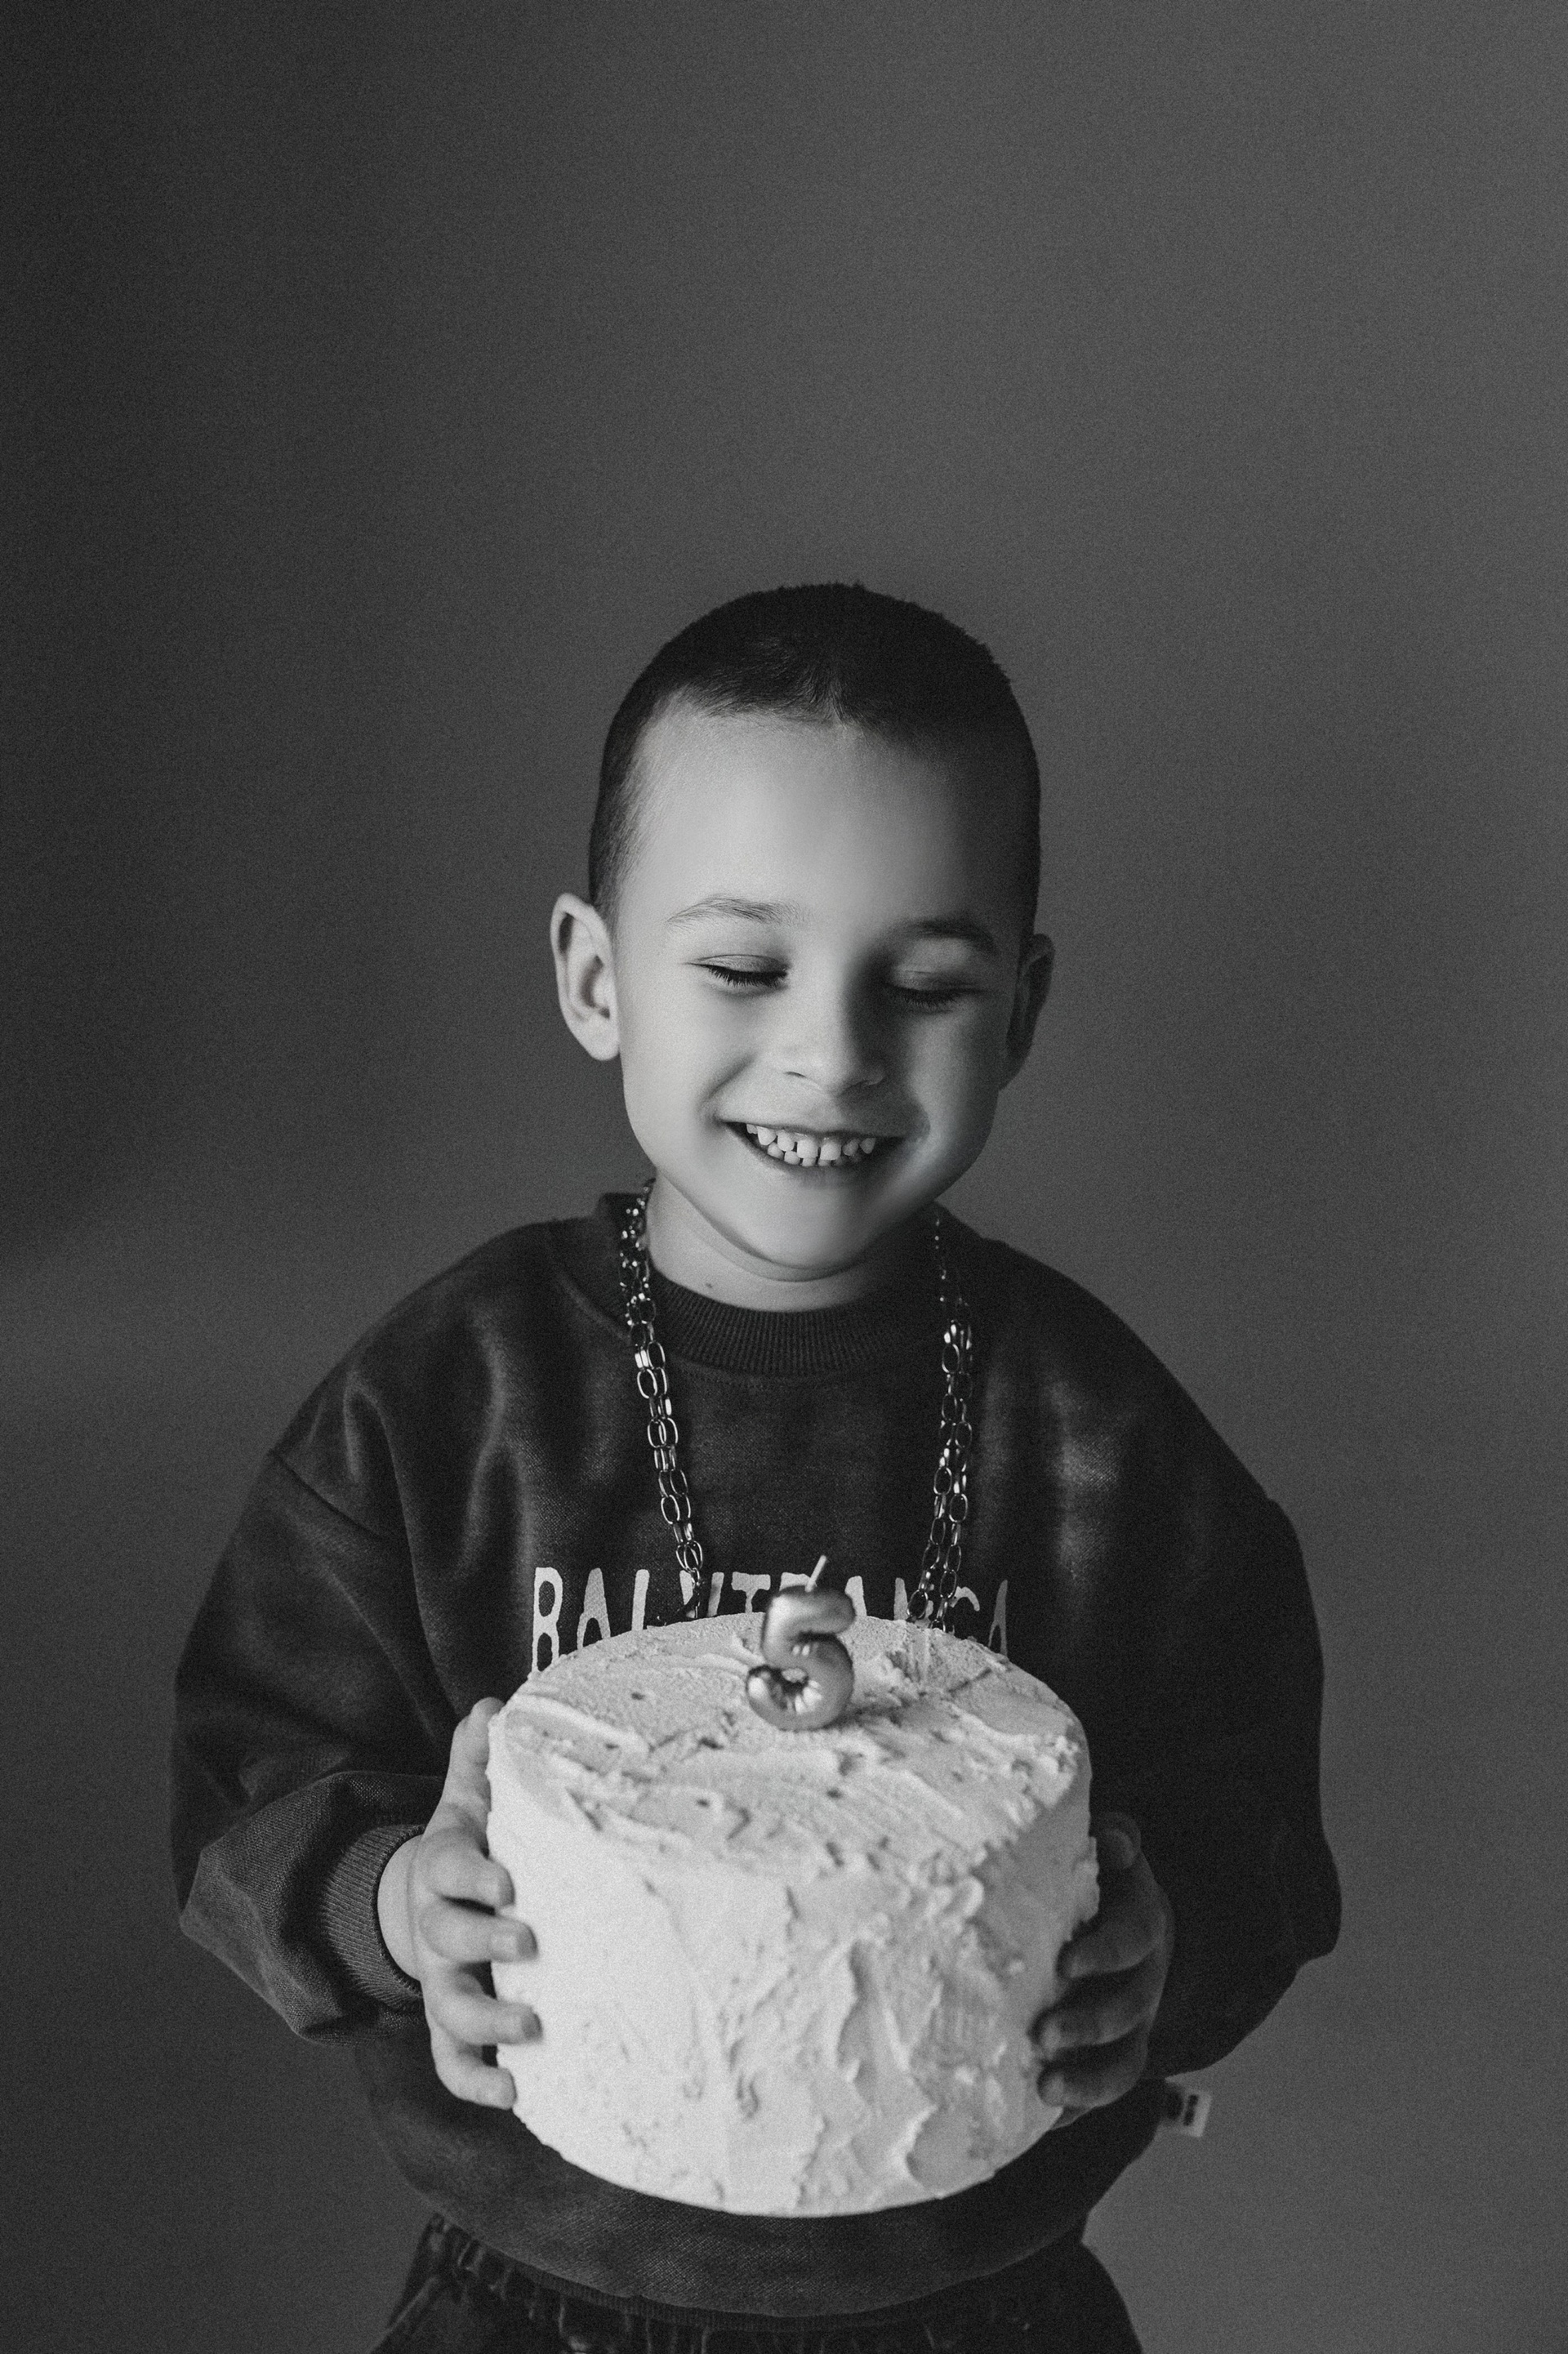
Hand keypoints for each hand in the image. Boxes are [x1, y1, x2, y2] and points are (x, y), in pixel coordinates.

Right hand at [381, 1698, 537, 2109]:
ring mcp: (440, 1983)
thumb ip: (480, 1759)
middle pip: (445, 1942)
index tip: (509, 1881)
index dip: (473, 1877)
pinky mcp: (448, 2027)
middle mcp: (436, 1931)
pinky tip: (516, 2095)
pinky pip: (450, 2064)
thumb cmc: (467, 1850)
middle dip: (483, 1945)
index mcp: (441, 1870)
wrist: (422, 1904)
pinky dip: (476, 2083)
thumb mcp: (467, 1802)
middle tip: (529, 1944)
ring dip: (486, 2026)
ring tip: (531, 2032)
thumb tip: (493, 1702)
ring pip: (448, 2012)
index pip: (447, 1869)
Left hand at [1033, 1812, 1173, 2124]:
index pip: (1132, 1941)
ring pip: (1126, 2064)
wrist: (1123, 1917)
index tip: (1064, 1963)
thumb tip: (1116, 1840)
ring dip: (1089, 2083)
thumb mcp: (1108, 1849)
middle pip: (1129, 2010)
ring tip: (1044, 2092)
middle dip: (1089, 2026)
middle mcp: (1145, 1981)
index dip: (1104, 1954)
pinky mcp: (1112, 2055)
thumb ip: (1113, 1837)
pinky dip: (1074, 2113)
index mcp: (1141, 1924)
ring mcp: (1133, 2025)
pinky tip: (1037, 2124)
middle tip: (1043, 2034)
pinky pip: (1100, 2091)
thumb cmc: (1099, 1877)